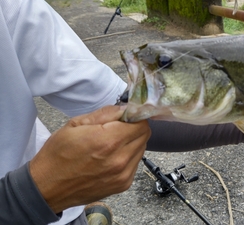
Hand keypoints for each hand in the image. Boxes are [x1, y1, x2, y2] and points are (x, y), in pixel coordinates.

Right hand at [30, 106, 150, 213]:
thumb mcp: (75, 124)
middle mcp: (120, 159)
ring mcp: (123, 174)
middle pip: (144, 134)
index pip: (140, 122)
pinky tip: (111, 157)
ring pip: (142, 148)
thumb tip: (126, 107)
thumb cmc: (57, 155)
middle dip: (134, 127)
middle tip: (117, 128)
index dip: (134, 116)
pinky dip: (128, 156)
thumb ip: (105, 113)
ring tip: (111, 144)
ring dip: (132, 142)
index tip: (126, 116)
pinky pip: (135, 163)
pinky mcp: (123, 185)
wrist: (46, 188)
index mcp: (108, 141)